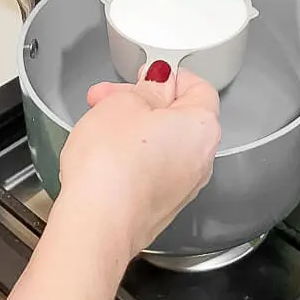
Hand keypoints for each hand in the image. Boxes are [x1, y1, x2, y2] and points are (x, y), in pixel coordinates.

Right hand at [59, 66, 220, 258]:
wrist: (97, 225)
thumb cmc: (112, 164)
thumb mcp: (124, 104)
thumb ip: (146, 88)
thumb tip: (158, 82)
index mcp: (202, 128)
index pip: (199, 88)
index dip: (170, 76)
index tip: (144, 75)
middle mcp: (201, 160)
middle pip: (178, 117)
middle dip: (142, 102)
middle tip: (107, 97)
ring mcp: (182, 188)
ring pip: (162, 144)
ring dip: (133, 129)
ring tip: (97, 124)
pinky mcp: (161, 207)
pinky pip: (151, 171)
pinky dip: (131, 158)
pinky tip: (102, 155)